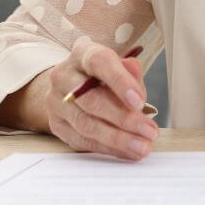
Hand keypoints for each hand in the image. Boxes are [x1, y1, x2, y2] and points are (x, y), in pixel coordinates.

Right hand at [45, 37, 158, 160]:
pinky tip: (127, 151)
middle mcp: (64, 75)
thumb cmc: (102, 76)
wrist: (72, 86)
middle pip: (91, 99)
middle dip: (124, 118)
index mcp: (83, 53)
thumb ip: (132, 75)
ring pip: (86, 124)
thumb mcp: (120, 67)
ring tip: (142, 146)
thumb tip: (137, 90)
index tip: (139, 101)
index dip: (120, 82)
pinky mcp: (56, 125)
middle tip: (148, 130)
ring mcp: (56, 101)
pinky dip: (108, 148)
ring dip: (118, 139)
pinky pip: (83, 141)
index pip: (99, 62)